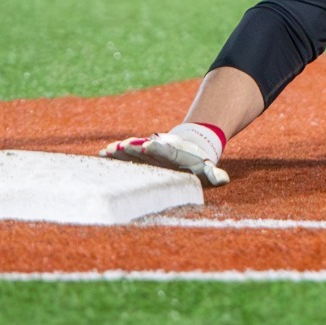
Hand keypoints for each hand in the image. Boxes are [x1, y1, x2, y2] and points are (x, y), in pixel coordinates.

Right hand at [101, 124, 229, 186]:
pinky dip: (116, 154)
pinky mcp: (139, 155)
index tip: (148, 145)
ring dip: (121, 151)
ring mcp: (148, 152)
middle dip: (133, 149)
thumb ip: (213, 175)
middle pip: (145, 149)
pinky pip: (126, 154)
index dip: (157, 148)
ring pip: (133, 150)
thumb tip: (223, 179)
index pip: (166, 151)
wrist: (188, 146)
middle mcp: (160, 150)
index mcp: (176, 154)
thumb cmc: (197, 163)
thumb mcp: (206, 169)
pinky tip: (102, 154)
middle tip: (120, 147)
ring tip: (107, 151)